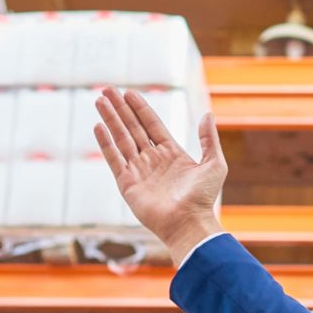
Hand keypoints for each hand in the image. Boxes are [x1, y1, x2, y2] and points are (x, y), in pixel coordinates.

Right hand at [93, 86, 226, 262]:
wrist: (188, 223)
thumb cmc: (203, 197)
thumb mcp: (214, 164)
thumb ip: (209, 139)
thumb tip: (207, 114)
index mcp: (171, 153)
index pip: (151, 124)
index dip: (140, 108)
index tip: (128, 92)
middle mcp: (152, 160)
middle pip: (132, 127)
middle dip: (120, 108)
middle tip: (107, 89)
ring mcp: (138, 171)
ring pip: (121, 138)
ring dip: (110, 119)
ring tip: (99, 100)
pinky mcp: (127, 183)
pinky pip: (113, 159)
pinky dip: (105, 142)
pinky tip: (98, 126)